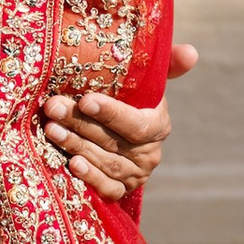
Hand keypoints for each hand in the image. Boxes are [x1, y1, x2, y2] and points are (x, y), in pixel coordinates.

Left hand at [40, 39, 197, 198]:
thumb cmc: (126, 97)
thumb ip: (165, 63)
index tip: (86, 100)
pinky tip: (72, 165)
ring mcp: (135, 174)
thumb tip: (192, 52)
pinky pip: (107, 188)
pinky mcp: (120, 191)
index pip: (137, 123)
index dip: (112, 113)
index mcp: (158, 124)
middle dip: (80, 124)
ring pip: (106, 163)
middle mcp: (150, 153)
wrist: (111, 132)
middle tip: (53, 108)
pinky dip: (90, 178)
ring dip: (76, 146)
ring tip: (51, 130)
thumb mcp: (144, 78)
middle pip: (114, 142)